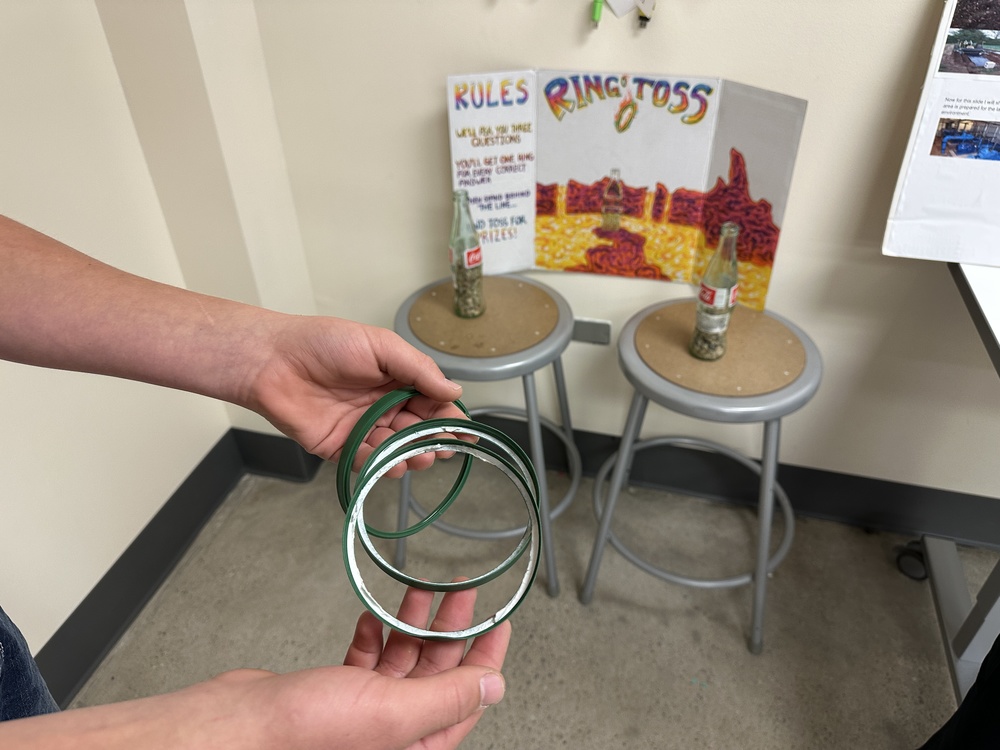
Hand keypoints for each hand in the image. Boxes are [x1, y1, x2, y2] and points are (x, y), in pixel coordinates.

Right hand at [0, 587, 509, 749]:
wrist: (237, 725)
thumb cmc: (301, 731)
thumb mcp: (391, 712)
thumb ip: (445, 699)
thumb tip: (493, 687)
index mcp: (413, 744)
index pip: (466, 699)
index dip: (487, 658)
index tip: (498, 621)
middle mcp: (392, 731)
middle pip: (436, 673)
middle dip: (451, 629)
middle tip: (462, 591)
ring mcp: (363, 711)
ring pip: (404, 661)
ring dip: (414, 624)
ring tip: (426, 590)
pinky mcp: (335, 692)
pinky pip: (369, 659)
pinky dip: (376, 634)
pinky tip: (378, 616)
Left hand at [245, 316, 465, 474]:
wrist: (274, 361)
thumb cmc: (326, 343)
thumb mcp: (381, 346)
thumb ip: (418, 370)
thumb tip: (455, 391)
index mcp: (397, 380)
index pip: (433, 403)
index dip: (450, 418)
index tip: (465, 432)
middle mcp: (384, 406)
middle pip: (419, 431)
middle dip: (434, 441)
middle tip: (442, 448)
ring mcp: (363, 428)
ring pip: (397, 450)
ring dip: (412, 456)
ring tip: (419, 457)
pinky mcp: (341, 448)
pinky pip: (367, 461)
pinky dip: (381, 464)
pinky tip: (392, 463)